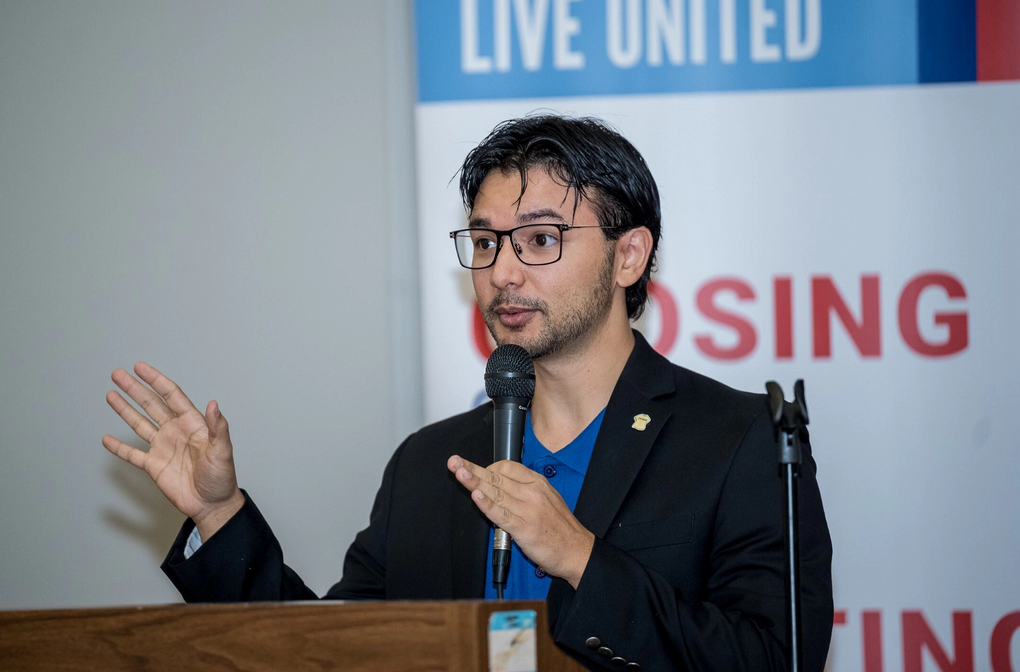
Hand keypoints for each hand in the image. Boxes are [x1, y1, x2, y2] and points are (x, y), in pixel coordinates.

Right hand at [103, 363, 243, 540]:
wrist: (212, 505)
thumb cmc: (222, 477)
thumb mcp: (223, 450)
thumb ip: (218, 427)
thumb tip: (214, 404)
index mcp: (192, 423)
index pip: (171, 396)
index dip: (156, 380)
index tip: (140, 367)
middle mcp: (175, 431)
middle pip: (151, 405)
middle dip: (135, 389)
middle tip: (117, 374)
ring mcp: (163, 447)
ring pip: (139, 424)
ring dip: (125, 410)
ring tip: (111, 395)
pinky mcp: (154, 466)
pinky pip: (133, 454)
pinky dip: (119, 447)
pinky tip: (106, 439)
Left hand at [447, 455, 594, 588]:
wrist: (577, 551)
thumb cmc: (560, 528)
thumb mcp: (549, 498)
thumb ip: (526, 490)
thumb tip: (502, 485)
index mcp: (538, 483)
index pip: (508, 467)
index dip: (488, 467)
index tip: (476, 471)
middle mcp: (532, 492)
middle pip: (497, 476)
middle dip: (472, 469)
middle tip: (454, 462)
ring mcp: (527, 509)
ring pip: (495, 492)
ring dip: (474, 482)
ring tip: (459, 473)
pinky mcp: (523, 528)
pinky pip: (501, 514)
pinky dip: (487, 504)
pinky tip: (476, 496)